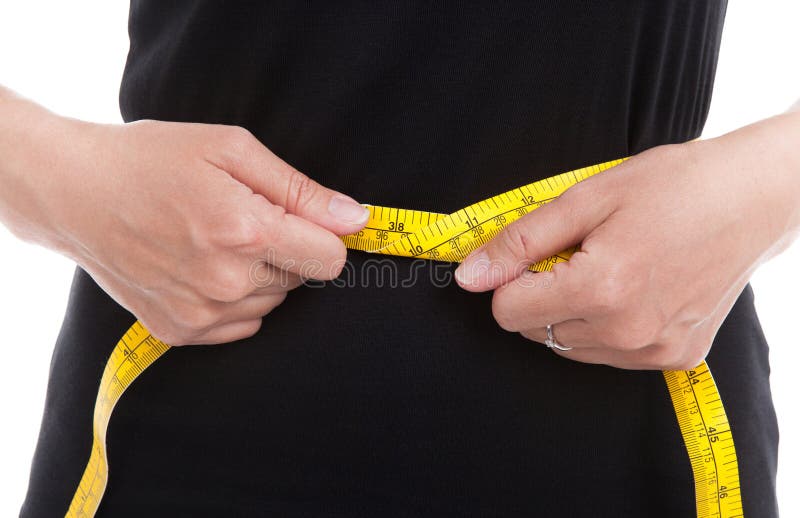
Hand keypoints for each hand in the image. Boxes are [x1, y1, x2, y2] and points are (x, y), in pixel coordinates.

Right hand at [0, 101, 367, 344]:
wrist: (75, 192)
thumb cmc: (153, 159)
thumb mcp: (231, 149)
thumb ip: (301, 189)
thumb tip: (356, 219)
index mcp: (244, 231)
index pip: (330, 259)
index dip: (323, 235)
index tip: (304, 218)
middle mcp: (226, 281)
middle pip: (302, 280)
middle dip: (286, 249)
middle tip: (241, 219)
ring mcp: (200, 312)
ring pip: (273, 302)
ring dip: (260, 275)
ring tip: (215, 240)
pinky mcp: (180, 331)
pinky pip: (243, 324)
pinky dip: (235, 299)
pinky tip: (203, 267)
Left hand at [454, 115, 799, 369]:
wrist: (753, 199)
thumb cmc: (674, 186)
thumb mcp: (586, 198)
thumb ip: (520, 242)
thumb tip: (469, 276)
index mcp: (601, 289)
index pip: (508, 312)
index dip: (511, 278)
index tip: (537, 253)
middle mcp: (627, 331)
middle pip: (535, 331)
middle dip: (542, 293)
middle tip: (583, 252)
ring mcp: (654, 350)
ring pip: (569, 346)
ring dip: (572, 312)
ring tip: (613, 267)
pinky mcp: (676, 358)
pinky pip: (609, 354)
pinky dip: (605, 326)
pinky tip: (635, 289)